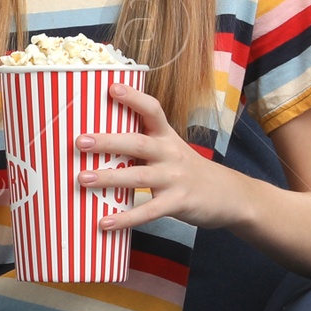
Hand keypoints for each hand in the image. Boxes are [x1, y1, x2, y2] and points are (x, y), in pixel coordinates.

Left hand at [73, 83, 234, 231]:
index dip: (133, 98)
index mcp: (167, 136)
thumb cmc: (189, 172)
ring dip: (109, 177)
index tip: (111, 88)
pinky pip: (148, 211)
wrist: (230, 196)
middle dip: (108, 141)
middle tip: (80, 141)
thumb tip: (100, 143)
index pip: (152, 110)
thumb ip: (144, 145)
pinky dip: (124, 218)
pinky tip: (103, 223)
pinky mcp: (178, 203)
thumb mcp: (172, 150)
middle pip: (138, 143)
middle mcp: (170, 153)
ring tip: (82, 178)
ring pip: (139, 177)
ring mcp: (175, 178)